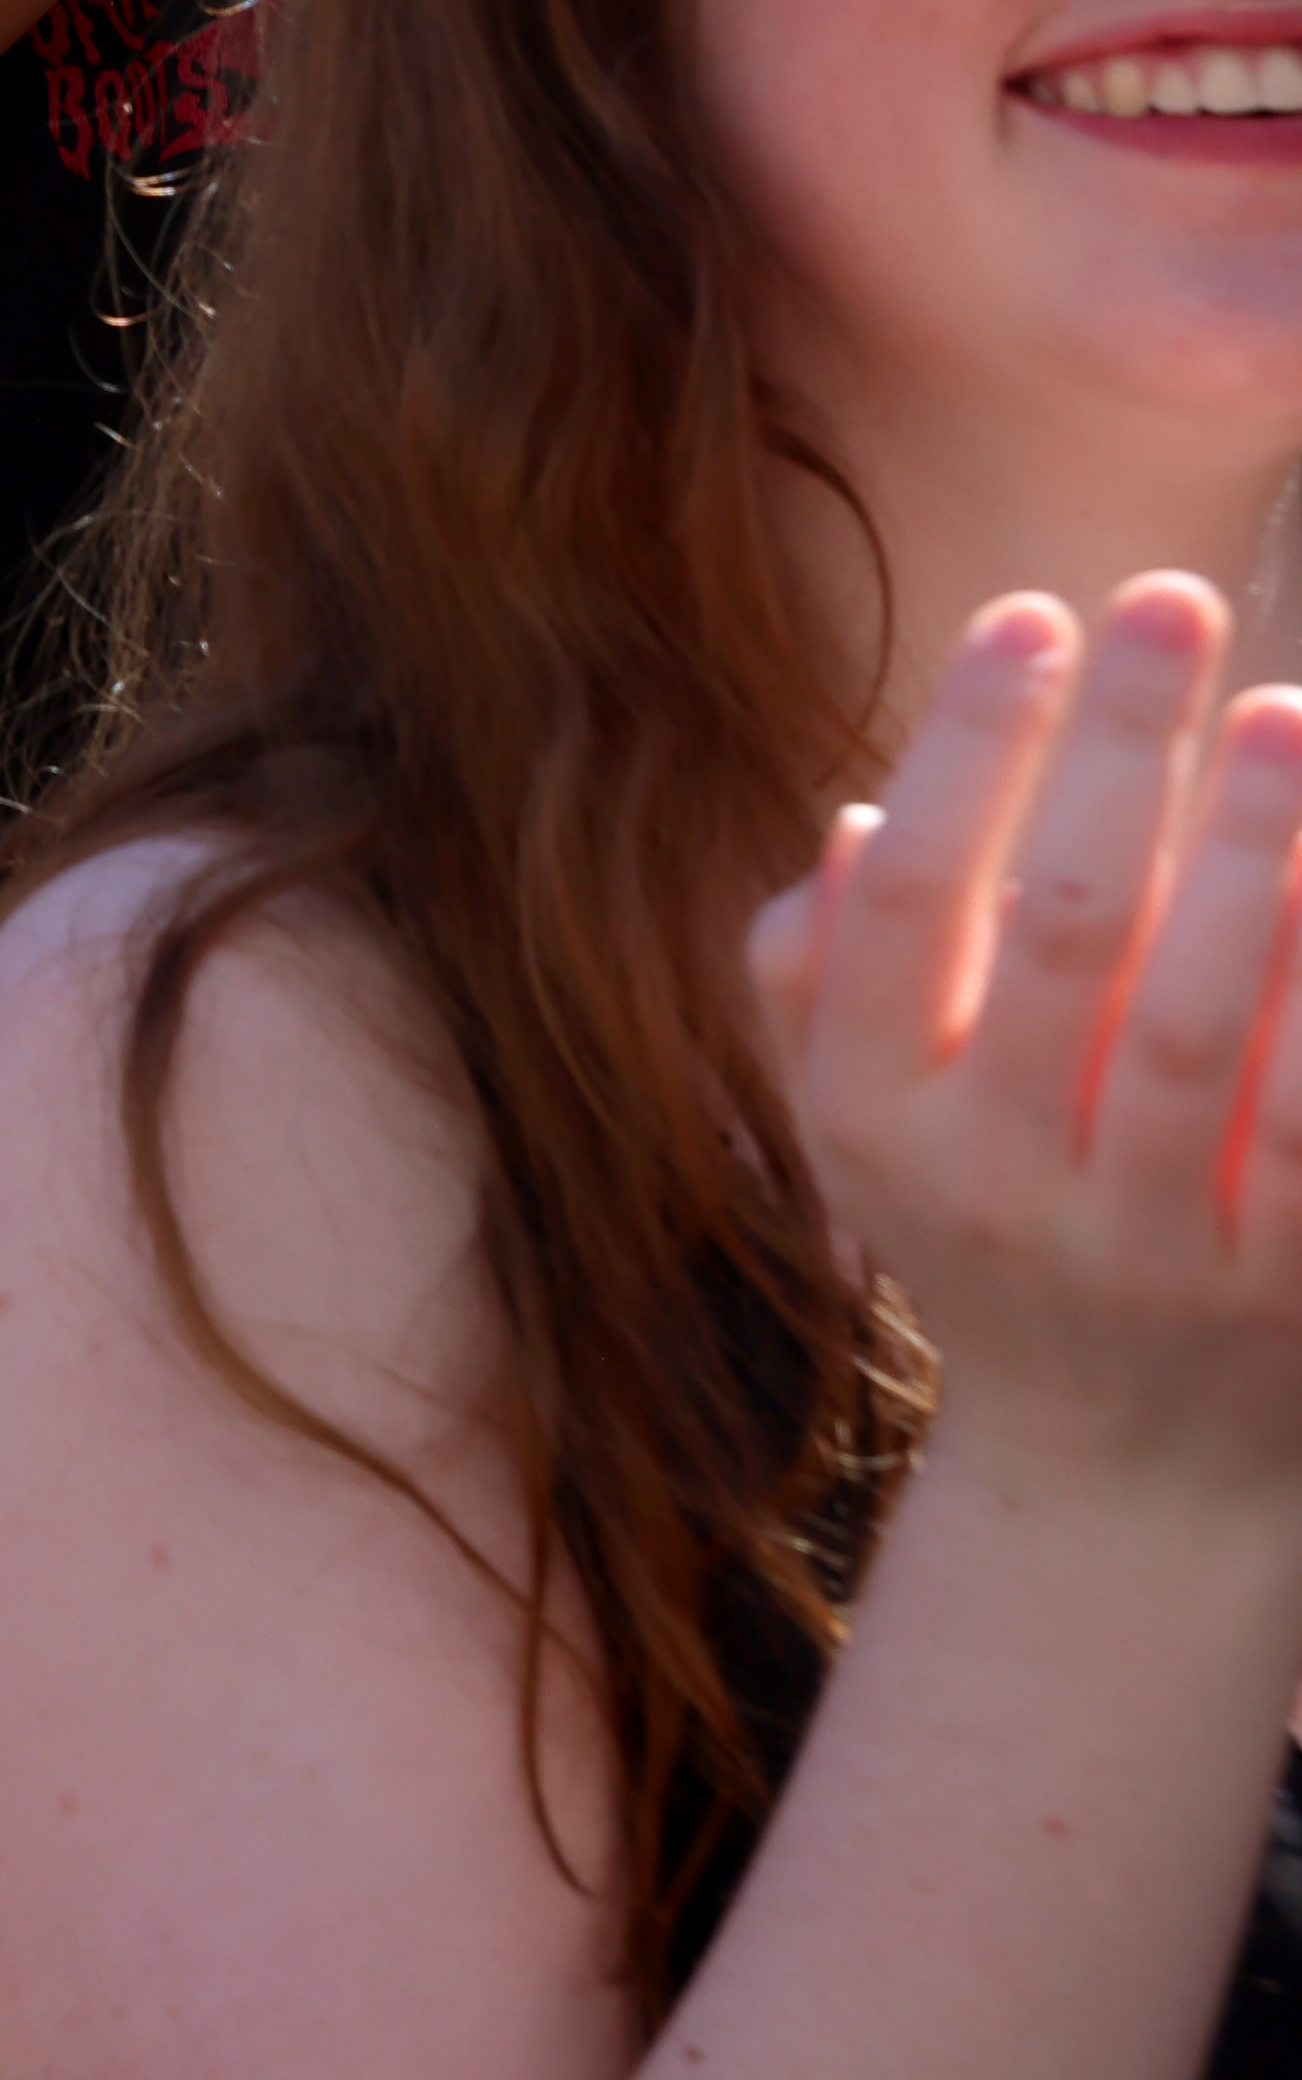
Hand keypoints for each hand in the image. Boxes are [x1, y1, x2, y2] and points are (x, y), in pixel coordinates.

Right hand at [753, 577, 1301, 1506]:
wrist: (1130, 1482)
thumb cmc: (988, 1230)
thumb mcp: (859, 1116)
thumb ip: (824, 974)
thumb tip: (864, 822)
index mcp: (874, 1113)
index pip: (910, 896)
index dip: (972, 748)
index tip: (1034, 612)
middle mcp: (998, 1185)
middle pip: (1064, 936)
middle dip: (1125, 756)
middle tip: (1179, 596)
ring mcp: (1152, 1251)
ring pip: (1207, 1034)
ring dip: (1253, 860)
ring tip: (1297, 714)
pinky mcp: (1289, 1295)